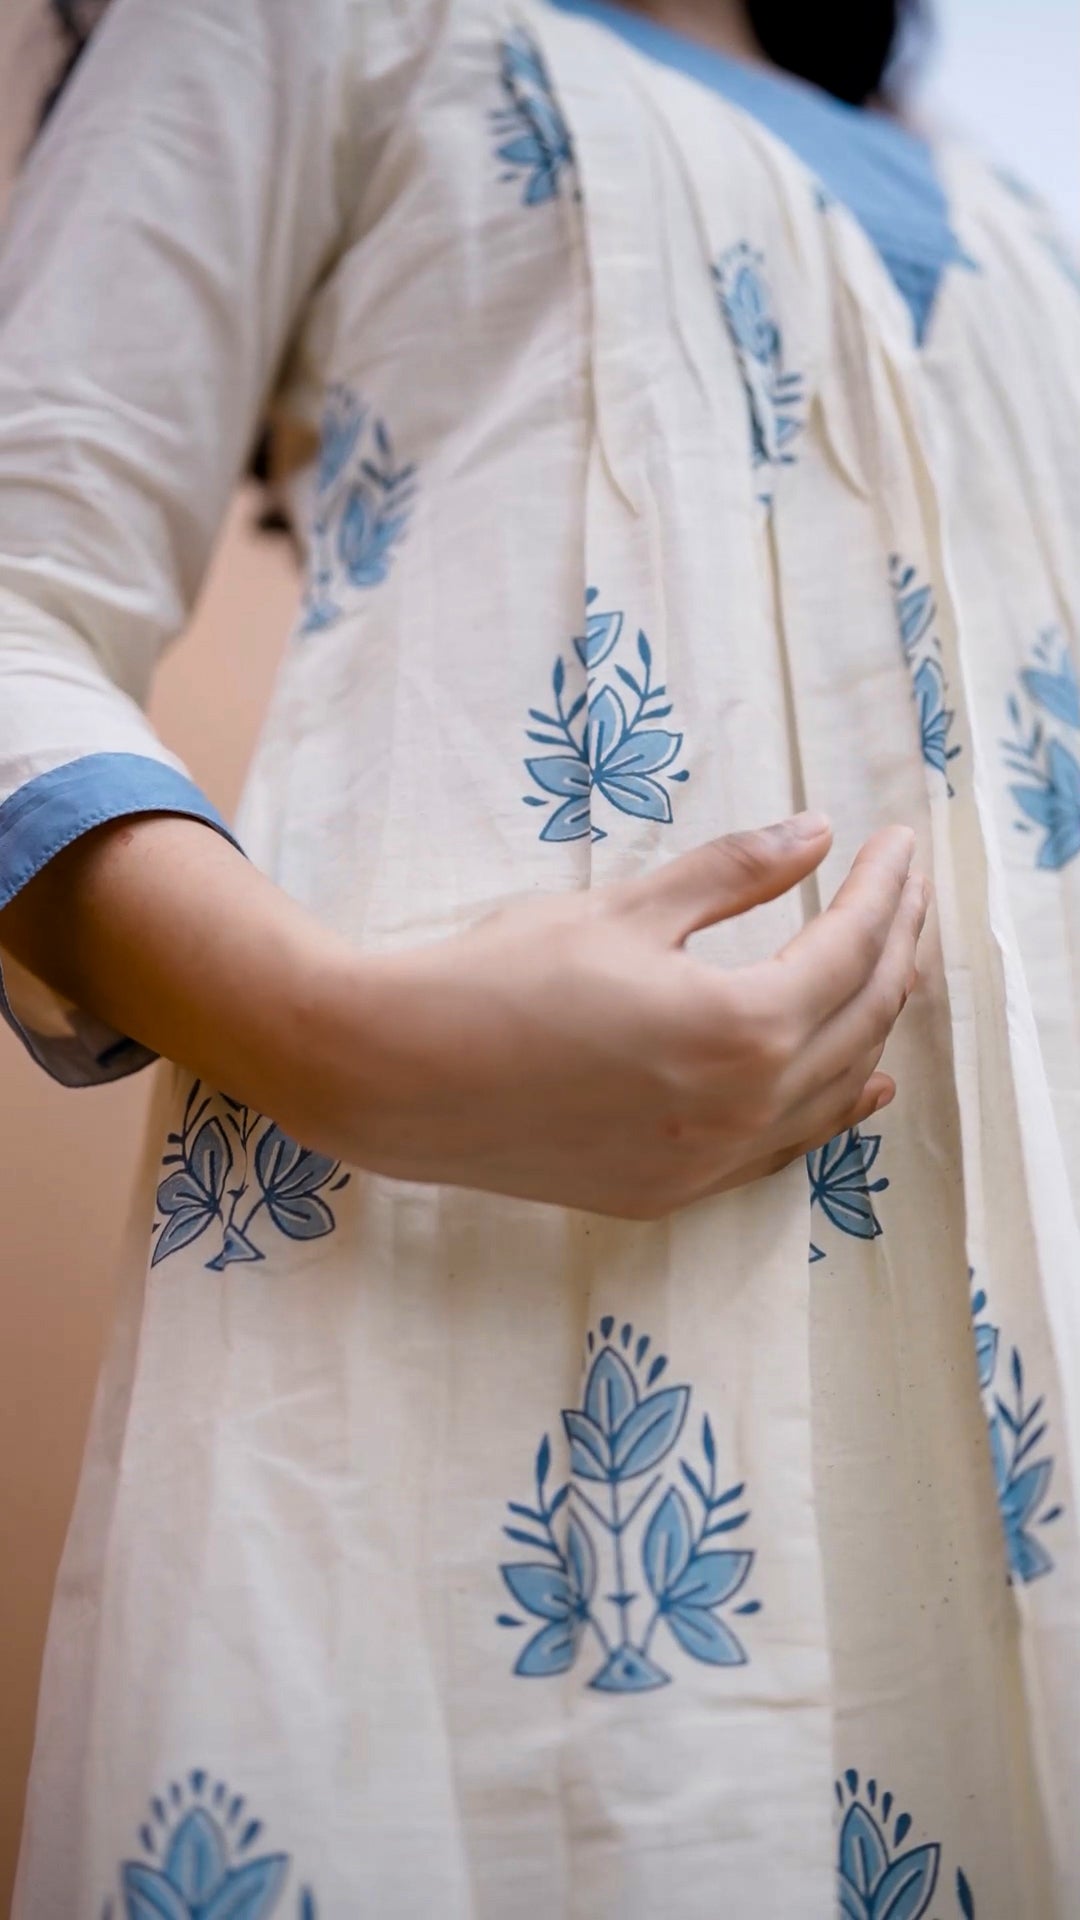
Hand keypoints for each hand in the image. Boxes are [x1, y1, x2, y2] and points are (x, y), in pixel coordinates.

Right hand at [344, 813, 927, 1217]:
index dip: (883, 890)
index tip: (896, 844)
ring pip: (832, 1095)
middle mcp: (743, 1110)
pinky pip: (781, 1150)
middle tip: (905, 887)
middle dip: (895, 945)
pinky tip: (852, 1086)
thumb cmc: (502, 977)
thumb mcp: (624, 909)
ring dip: (874, 1027)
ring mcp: (709, 1165)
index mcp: (741, 1028)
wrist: (400, 1076)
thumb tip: (815, 834)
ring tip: (899, 969)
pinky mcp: (669, 1194)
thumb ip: (732, 875)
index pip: (850, 950)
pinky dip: (826, 1108)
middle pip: (860, 1020)